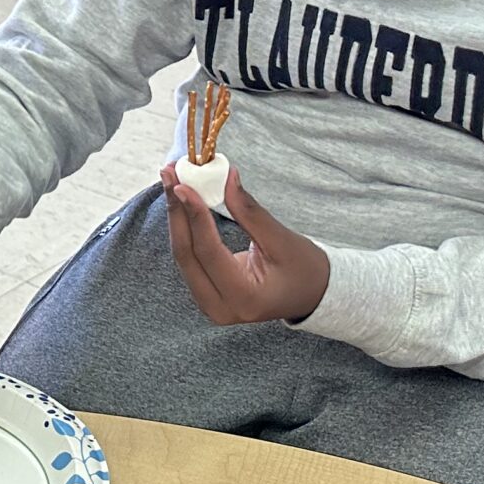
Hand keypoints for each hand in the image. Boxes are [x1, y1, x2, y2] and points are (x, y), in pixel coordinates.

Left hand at [160, 165, 330, 324]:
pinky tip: (180, 203)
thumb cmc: (306, 269)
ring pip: (184, 256)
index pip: (208, 252)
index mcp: (244, 299)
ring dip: (177, 217)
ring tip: (171, 182)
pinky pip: (189, 259)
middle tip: (169, 175)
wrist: (314, 294)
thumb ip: (249, 212)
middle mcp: (220, 308)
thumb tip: (226, 177)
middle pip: (186, 255)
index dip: (194, 215)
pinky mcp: (206, 294)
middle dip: (176, 212)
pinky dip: (185, 229)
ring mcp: (210, 305)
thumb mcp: (283, 240)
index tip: (183, 184)